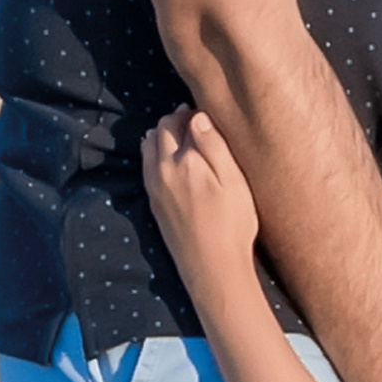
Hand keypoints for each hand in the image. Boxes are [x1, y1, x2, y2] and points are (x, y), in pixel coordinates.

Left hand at [142, 108, 262, 285]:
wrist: (212, 268)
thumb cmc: (232, 225)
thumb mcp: (234, 182)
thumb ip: (214, 146)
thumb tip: (197, 117)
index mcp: (185, 160)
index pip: (183, 120)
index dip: (197, 113)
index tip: (211, 116)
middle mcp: (162, 169)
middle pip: (161, 129)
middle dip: (177, 119)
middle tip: (198, 122)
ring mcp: (154, 186)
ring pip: (149, 145)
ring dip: (163, 134)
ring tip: (185, 137)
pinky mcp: (153, 202)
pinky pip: (147, 165)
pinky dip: (156, 153)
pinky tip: (172, 159)